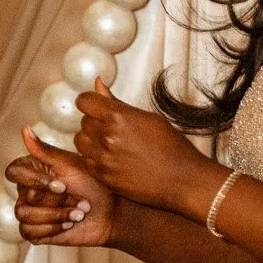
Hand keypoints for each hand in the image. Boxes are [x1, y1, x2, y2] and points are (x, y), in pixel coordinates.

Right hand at [8, 135, 115, 247]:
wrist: (111, 212)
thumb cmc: (93, 184)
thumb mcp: (70, 165)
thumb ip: (44, 150)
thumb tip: (24, 128)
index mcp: (33, 170)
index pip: (14, 172)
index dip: (36, 181)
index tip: (62, 185)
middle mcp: (27, 190)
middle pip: (25, 197)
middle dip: (57, 201)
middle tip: (79, 199)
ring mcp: (31, 211)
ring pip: (25, 215)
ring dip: (57, 215)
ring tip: (78, 213)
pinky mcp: (36, 232)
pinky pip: (29, 232)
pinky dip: (52, 229)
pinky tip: (68, 224)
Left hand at [73, 83, 215, 214]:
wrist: (182, 179)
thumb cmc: (171, 146)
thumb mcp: (147, 117)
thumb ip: (117, 102)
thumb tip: (98, 83)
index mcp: (118, 117)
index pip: (84, 101)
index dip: (89, 101)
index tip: (95, 105)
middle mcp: (107, 137)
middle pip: (83, 121)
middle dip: (94, 121)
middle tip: (113, 126)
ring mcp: (104, 159)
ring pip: (80, 141)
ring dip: (91, 139)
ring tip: (110, 142)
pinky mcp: (104, 177)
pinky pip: (86, 160)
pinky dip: (94, 157)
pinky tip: (112, 157)